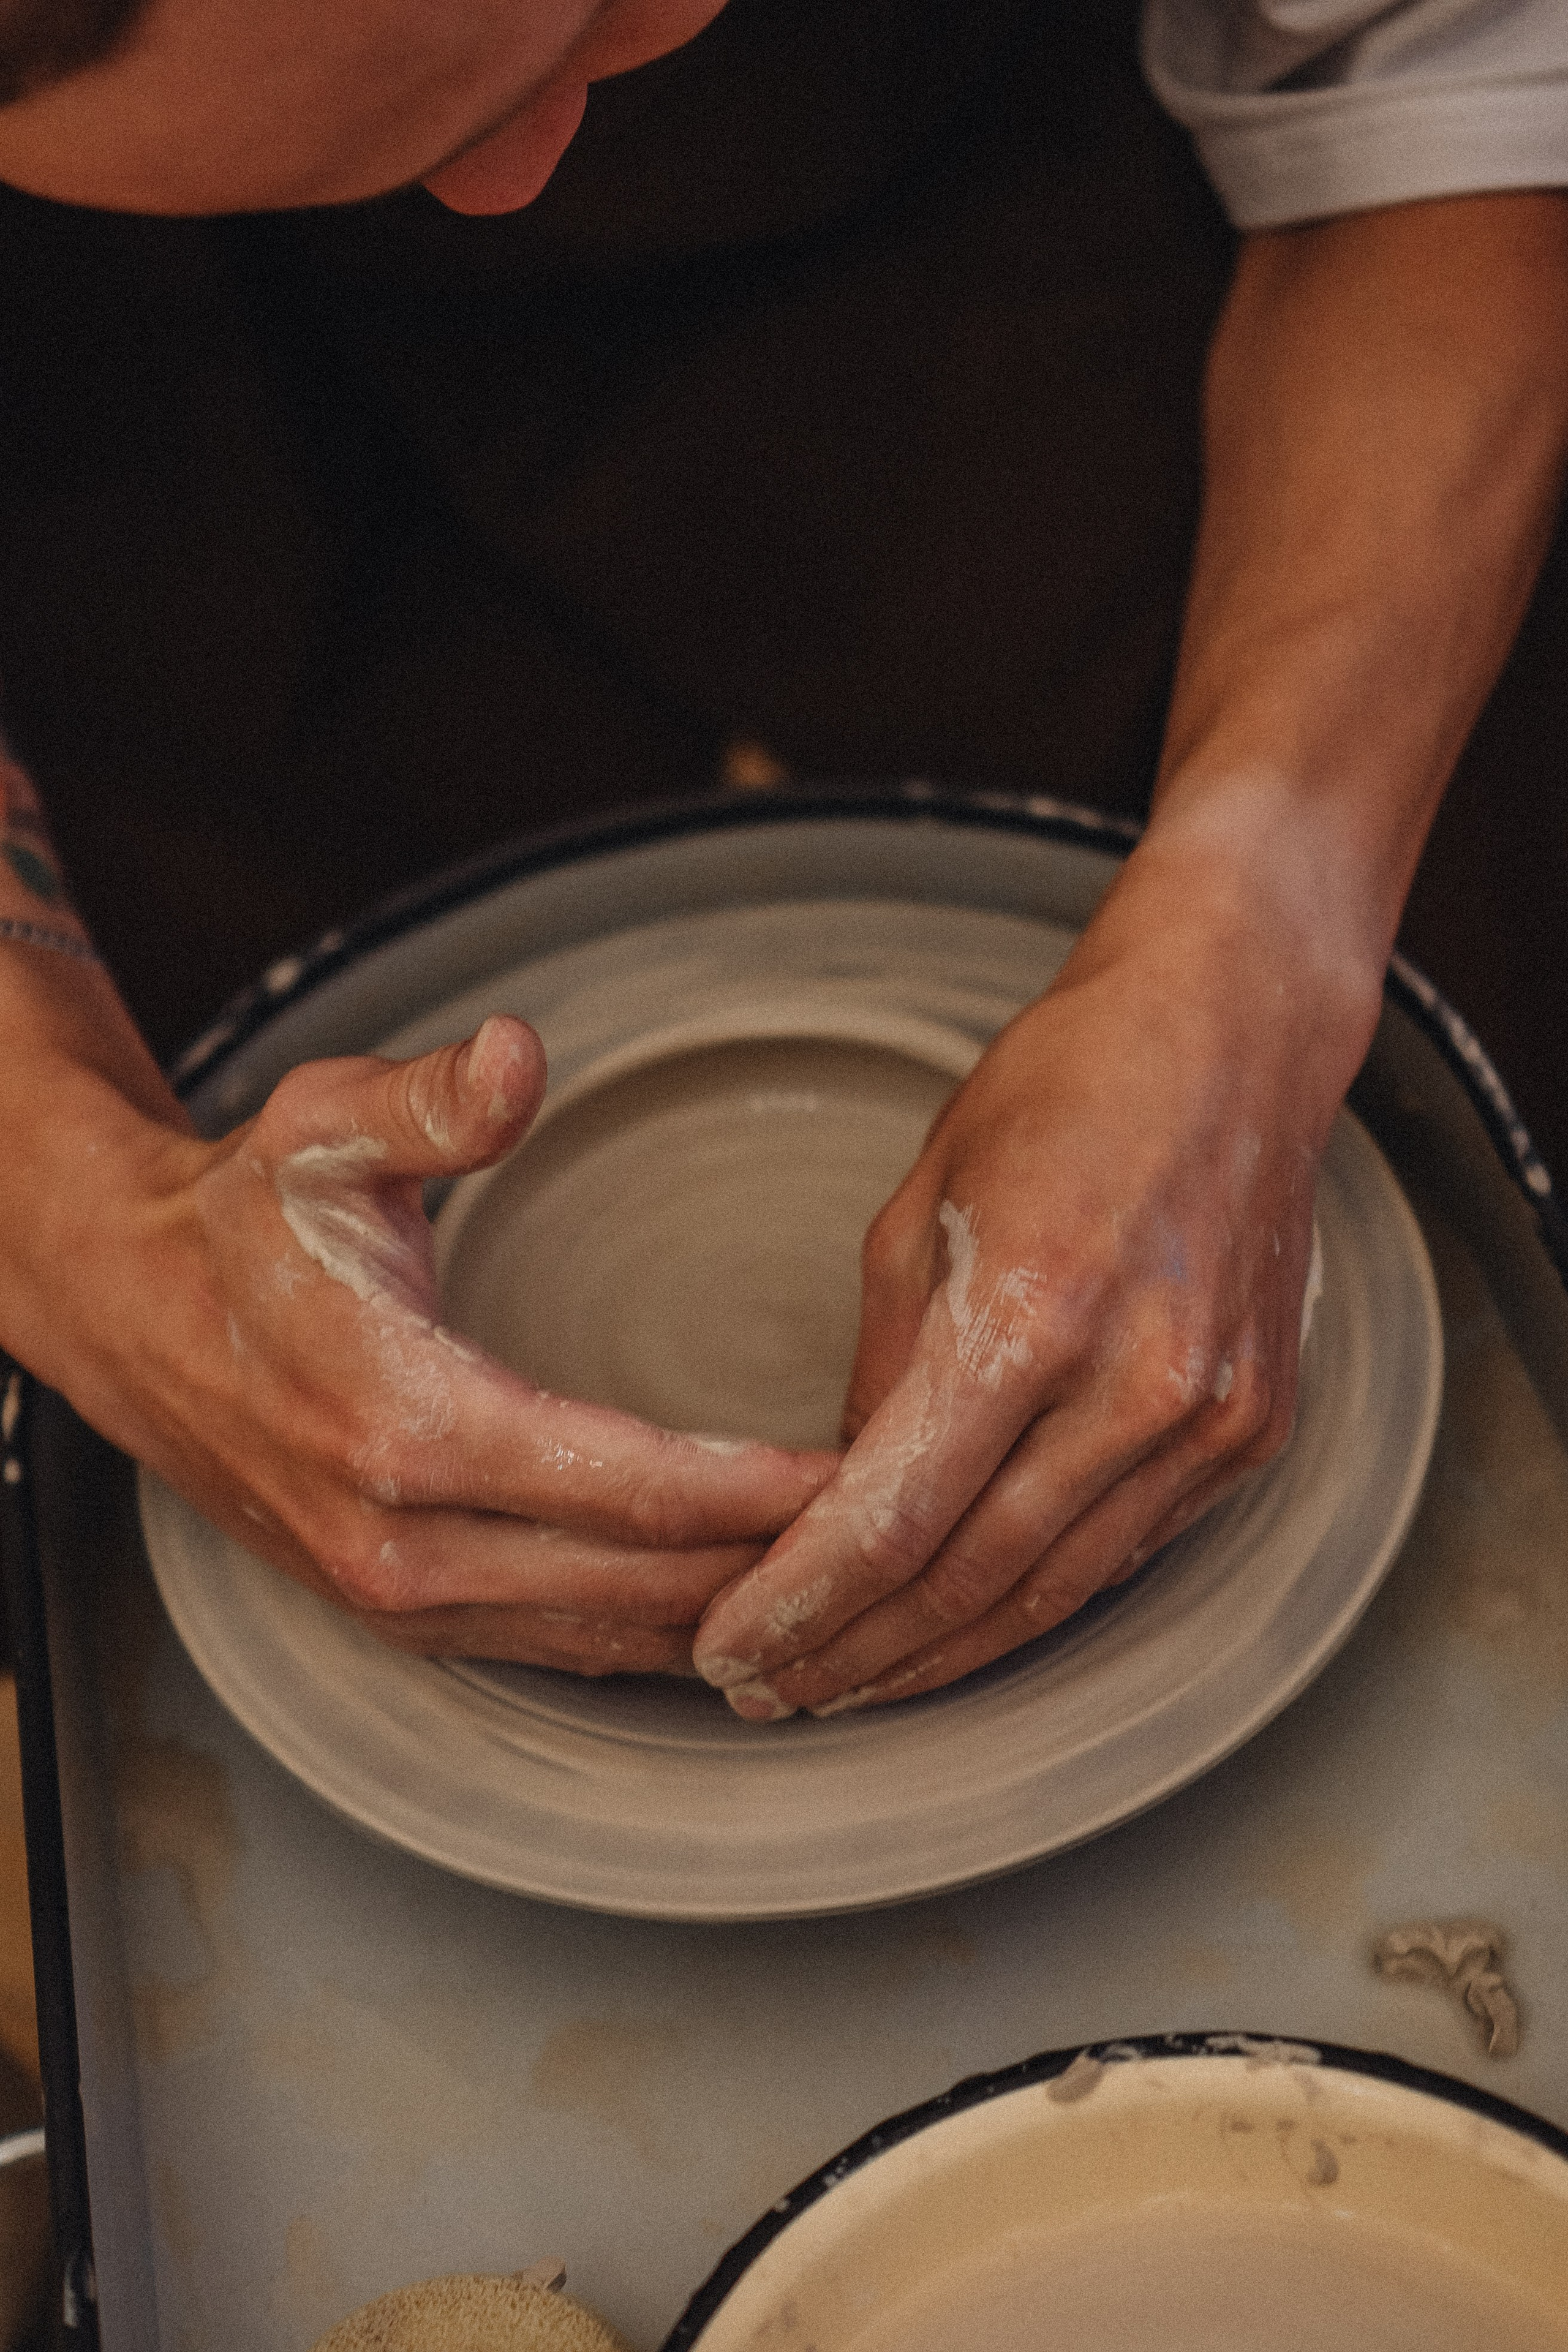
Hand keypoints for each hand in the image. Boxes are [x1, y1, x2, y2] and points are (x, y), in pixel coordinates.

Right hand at [19, 1013, 833, 1671]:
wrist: (127, 1314)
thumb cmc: (241, 1218)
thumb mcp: (324, 1125)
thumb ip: (437, 1098)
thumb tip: (520, 1053)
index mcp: (408, 1425)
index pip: (631, 1489)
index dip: (761, 1495)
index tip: (868, 1479)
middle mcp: (405, 1541)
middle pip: (640, 1587)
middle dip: (776, 1568)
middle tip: (899, 1535)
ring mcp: (399, 1598)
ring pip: (608, 1639)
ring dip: (728, 1617)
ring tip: (846, 1585)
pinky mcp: (398, 1616)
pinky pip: (557, 1650)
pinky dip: (654, 1637)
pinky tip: (733, 1612)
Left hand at [691, 829, 1379, 1716]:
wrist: (1235, 1034)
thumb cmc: (1063, 1089)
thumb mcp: (919, 1205)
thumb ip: (880, 1368)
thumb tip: (839, 1499)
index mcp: (1029, 1309)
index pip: (888, 1517)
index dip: (796, 1603)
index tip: (727, 1647)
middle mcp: (1133, 1384)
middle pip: (965, 1582)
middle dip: (852, 1655)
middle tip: (767, 1694)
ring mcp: (1207, 1419)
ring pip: (1050, 1594)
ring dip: (938, 1658)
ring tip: (848, 1687)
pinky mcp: (1251, 1432)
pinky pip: (1123, 1553)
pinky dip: (1032, 1601)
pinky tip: (961, 1628)